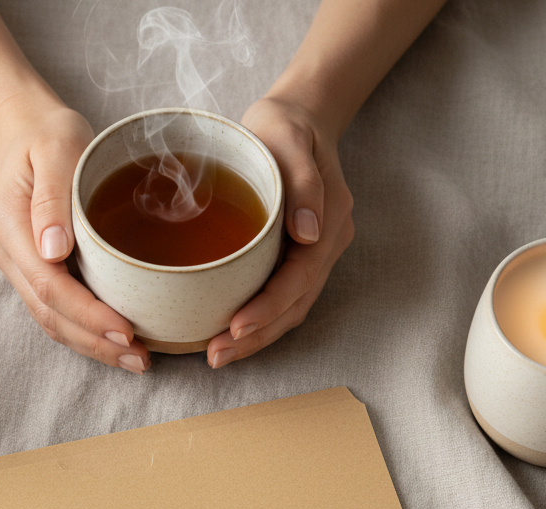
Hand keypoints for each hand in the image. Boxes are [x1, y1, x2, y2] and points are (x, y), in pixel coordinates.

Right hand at [0, 103, 151, 373]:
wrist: (24, 127)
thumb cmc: (47, 133)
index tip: (126, 331)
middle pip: (50, 314)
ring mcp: (16, 264)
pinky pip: (56, 308)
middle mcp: (7, 253)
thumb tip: (53, 251)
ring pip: (51, 319)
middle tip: (141, 359)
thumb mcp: (56, 147)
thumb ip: (52, 196)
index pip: (49, 286)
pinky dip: (86, 329)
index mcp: (9, 225)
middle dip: (95, 343)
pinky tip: (116, 339)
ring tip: (135, 359)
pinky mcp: (31, 268)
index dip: (87, 315)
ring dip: (92, 345)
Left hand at [206, 96, 354, 368]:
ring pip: (290, 308)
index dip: (269, 308)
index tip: (235, 328)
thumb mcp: (288, 137)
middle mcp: (327, 242)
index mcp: (330, 220)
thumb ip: (304, 182)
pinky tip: (228, 332)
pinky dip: (259, 319)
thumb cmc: (286, 124)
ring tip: (218, 355)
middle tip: (215, 356)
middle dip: (257, 336)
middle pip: (295, 304)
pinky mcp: (297, 255)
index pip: (299, 277)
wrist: (299, 115)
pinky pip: (283, 296)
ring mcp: (315, 252)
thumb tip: (309, 233)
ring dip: (257, 336)